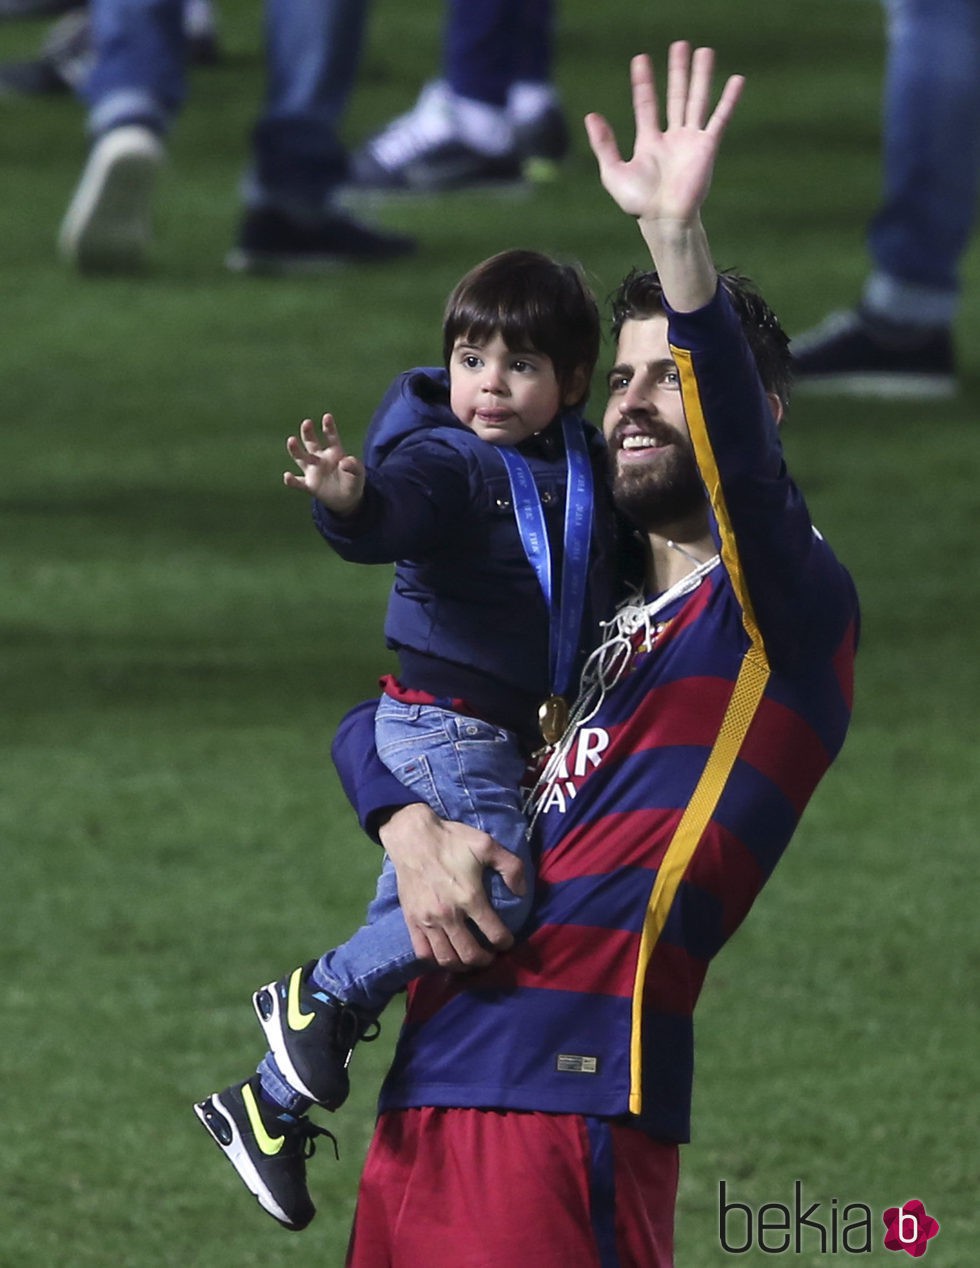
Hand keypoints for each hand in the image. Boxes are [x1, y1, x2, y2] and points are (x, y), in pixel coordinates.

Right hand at [283, 413, 364, 515]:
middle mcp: (320, 459)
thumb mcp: (358, 474)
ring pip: (301, 458)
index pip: (331, 437)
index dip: (329, 427)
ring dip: (295, 449)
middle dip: (308, 433)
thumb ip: (354, 466)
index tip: (327, 416)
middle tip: (307, 423)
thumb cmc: (353, 482)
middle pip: (311, 443)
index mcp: (334, 453)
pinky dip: (292, 481)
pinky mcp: (310, 486)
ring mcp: (313, 471)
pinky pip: (298, 482)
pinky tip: (287, 476)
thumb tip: (345, 460)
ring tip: (291, 440)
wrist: (346, 500)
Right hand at [379, 803, 525, 970]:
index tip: (507, 941)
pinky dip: (436, 960)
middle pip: (471, 954)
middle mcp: (449, 915)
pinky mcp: (411, 921)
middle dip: (486, 960)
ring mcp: (428, 921)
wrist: (412, 836)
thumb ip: (511, 867)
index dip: (505, 942)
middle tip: (490, 955)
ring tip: (469, 958)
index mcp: (471, 898)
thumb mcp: (488, 845)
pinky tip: (445, 954)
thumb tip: (521, 892)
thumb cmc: (452, 840)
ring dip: (462, 965)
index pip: (494, 934)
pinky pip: (423, 952)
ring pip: (447, 959)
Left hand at [584, 43, 743, 227]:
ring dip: (701, 76)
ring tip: (705, 51)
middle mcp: (672, 137)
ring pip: (697, 100)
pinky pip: (720, 118)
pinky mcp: (707, 147)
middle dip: (677, 71)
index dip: (643, 82)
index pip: (646, 104)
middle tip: (680, 44)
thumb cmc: (638, 203)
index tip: (640, 59)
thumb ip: (604, 144)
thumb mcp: (613, 172)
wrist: (665, 220)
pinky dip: (729, 100)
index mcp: (649, 142)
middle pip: (675, 96)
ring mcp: (691, 141)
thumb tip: (591, 116)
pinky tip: (737, 80)